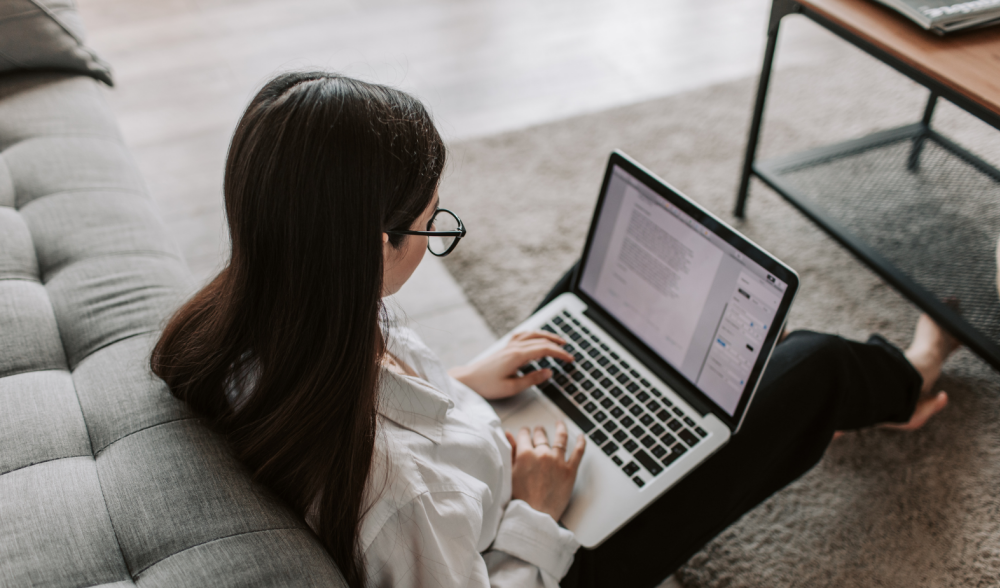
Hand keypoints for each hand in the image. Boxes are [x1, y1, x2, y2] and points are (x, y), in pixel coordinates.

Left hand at [449, 330, 573, 399]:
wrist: (468, 380)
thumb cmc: (487, 385)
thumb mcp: (512, 387)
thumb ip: (532, 379)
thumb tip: (549, 372)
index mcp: (517, 356)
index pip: (544, 349)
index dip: (560, 354)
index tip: (570, 359)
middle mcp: (514, 347)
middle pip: (541, 340)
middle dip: (557, 345)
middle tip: (569, 352)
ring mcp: (509, 345)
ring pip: (532, 334)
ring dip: (547, 336)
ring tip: (559, 341)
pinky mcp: (505, 347)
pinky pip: (523, 335)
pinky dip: (534, 334)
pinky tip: (537, 337)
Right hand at [506, 421, 585, 521]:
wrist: (534, 516)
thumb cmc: (519, 499)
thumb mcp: (510, 473)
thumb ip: (510, 452)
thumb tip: (508, 435)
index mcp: (525, 454)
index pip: (524, 435)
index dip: (524, 433)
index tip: (525, 433)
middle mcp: (542, 454)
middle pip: (541, 436)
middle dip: (539, 432)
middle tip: (539, 431)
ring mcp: (558, 461)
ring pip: (561, 438)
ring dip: (560, 429)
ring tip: (560, 424)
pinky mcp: (570, 471)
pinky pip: (578, 452)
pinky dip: (581, 443)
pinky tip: (582, 437)